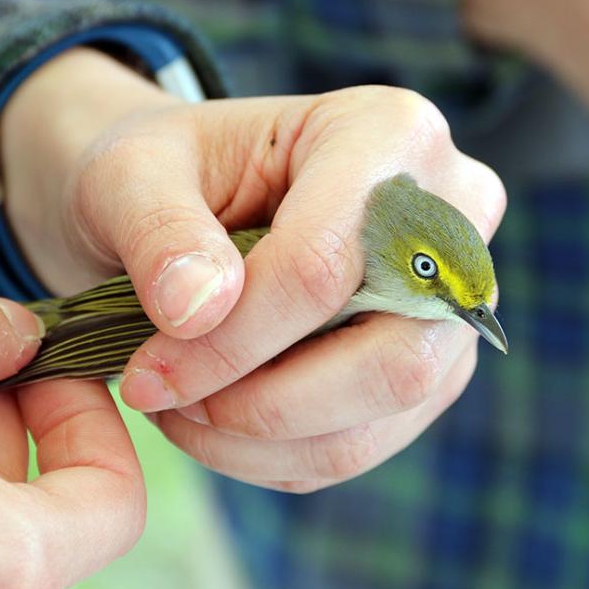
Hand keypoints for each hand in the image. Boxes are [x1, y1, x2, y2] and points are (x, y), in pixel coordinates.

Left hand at [0, 50, 505, 491]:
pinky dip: (279, 455)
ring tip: (181, 409)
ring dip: (263, 439)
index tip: (145, 377)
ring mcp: (455, 298)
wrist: (191, 193)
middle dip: (260, 402)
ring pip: (383, 414)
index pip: (324, 266)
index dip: (230, 340)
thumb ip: (158, 229)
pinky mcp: (435, 363)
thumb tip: (195, 309)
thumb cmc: (167, 170)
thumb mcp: (132, 172)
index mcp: (388, 133)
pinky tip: (215, 421)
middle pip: (389, 357)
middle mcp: (454, 212)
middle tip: (165, 400)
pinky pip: (367, 441)